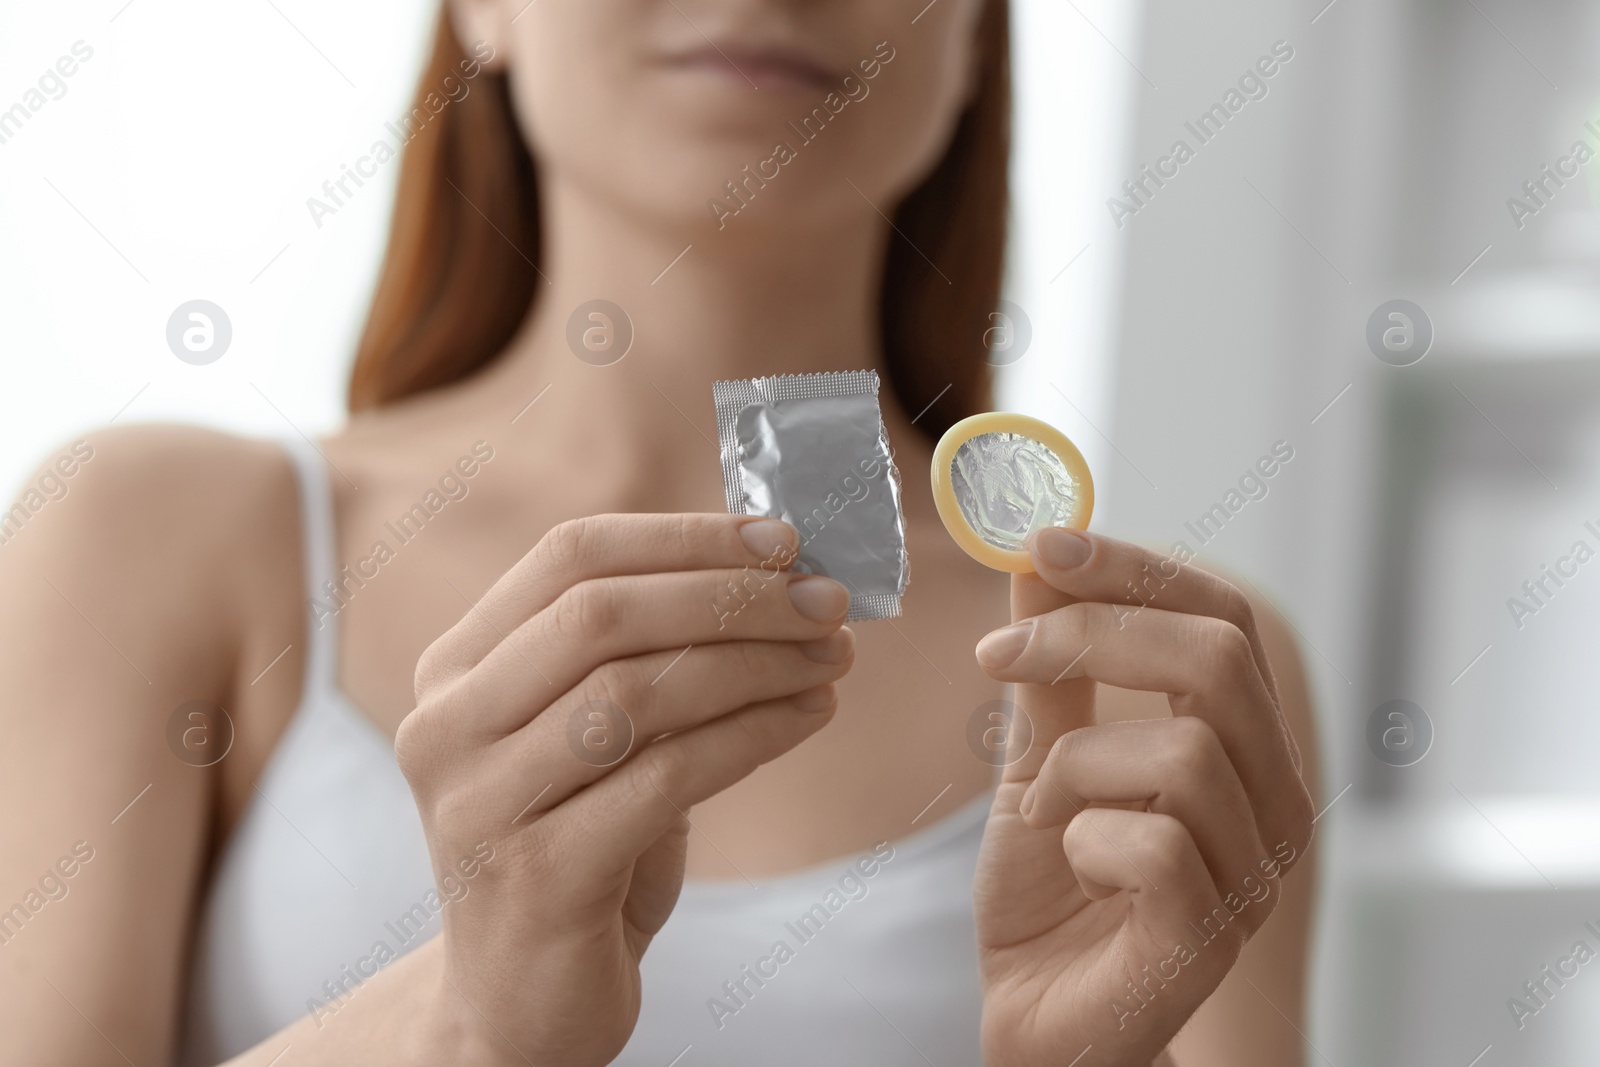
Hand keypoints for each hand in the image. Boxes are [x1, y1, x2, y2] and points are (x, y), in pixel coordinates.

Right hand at [395, 514, 853, 1065]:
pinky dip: (753, 735)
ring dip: (754, 663)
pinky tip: (808, 717)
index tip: (784, 539)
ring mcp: (480, 803)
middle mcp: (446, 725)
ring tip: (832, 658)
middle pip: (601, 615)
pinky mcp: (535, 876)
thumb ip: (647, 656)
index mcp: (455, 669)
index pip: (570, 557)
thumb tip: (777, 573)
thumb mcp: (594, 737)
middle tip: (829, 602)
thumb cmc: (580, 848)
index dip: (685, 537)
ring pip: (635, 692)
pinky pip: (666, 778)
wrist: (524, 1002)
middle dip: (732, 597)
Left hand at [970, 528, 1313, 1066]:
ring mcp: (1253, 874)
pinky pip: (1153, 844)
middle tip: (998, 656)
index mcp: (1243, 744)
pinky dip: (1080, 837)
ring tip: (1038, 803)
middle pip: (1217, 659)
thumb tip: (1036, 558)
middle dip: (1091, 635)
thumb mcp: (1040, 756)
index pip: (1221, 616)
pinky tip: (1067, 861)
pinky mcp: (1209, 937)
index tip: (1040, 542)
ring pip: (1184, 750)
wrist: (1037, 1016)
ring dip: (1074, 763)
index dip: (1134, 565)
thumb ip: (1051, 672)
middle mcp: (1273, 802)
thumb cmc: (1051, 888)